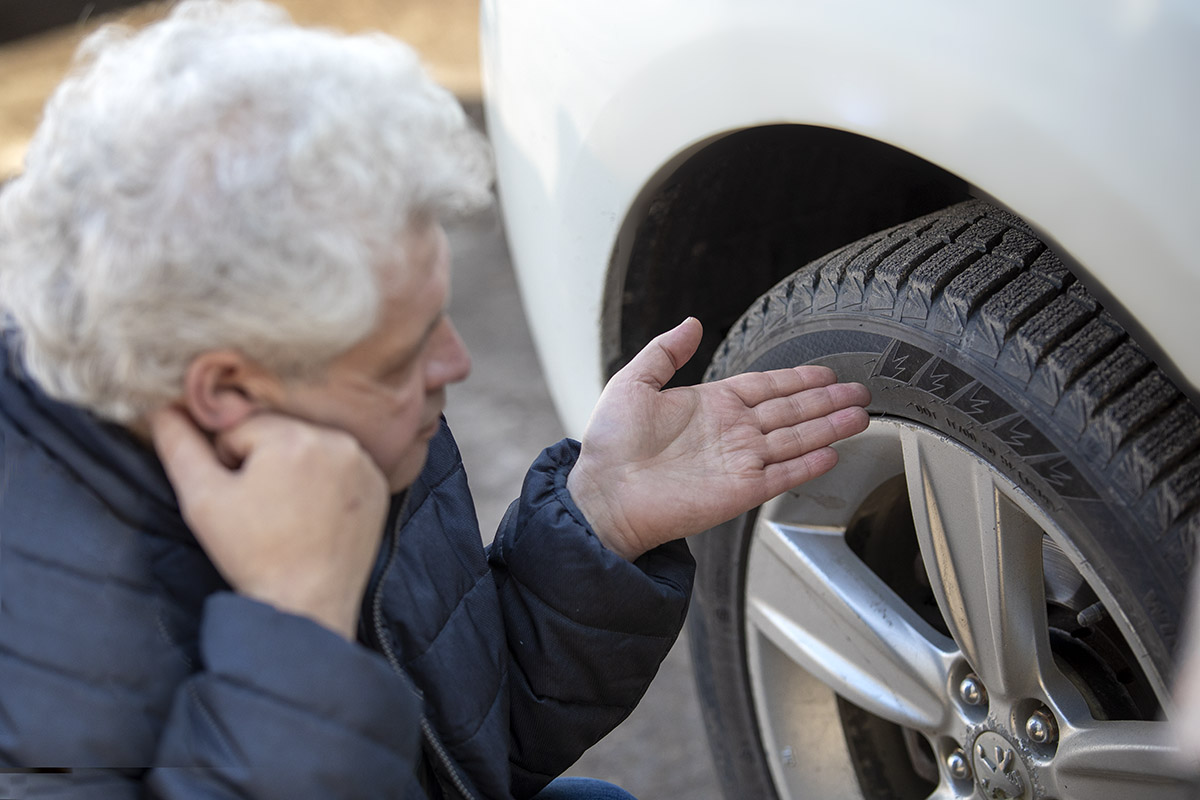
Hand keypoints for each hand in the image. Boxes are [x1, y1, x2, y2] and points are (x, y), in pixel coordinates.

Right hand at [150, 407, 389, 639]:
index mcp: (293, 436)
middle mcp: (337, 440)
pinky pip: (339, 468)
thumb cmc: (251, 554)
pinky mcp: (378, 485)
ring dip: (293, 471)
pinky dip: (325, 484)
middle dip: (263, 464)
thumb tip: (162, 407)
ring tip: (288, 516)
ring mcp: (363, 463)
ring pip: (308, 449)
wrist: (306, 606)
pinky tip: (315, 517)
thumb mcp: (202, 499)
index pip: (240, 429)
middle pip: (278, 434)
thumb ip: (179, 446)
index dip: (228, 464)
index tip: (240, 501)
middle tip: (263, 512)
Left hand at [567, 317, 869, 560]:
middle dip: (827, 401)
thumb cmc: (610, 444)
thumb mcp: (633, 382)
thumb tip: (691, 322)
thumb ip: (665, 351)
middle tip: (860, 391)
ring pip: (795, 439)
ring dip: (829, 427)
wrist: (603, 494)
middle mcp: (730, 432)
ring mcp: (738, 461)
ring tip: (861, 416)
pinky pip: (782, 475)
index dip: (798, 379)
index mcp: (710, 405)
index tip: (826, 373)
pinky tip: (832, 453)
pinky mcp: (740, 491)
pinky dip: (808, 465)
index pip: (766, 386)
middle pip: (790, 410)